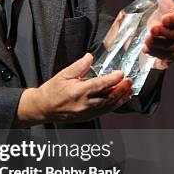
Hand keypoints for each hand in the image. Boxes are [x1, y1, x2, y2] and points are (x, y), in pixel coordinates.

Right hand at [16, 53, 132, 125]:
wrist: (43, 108)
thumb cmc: (51, 91)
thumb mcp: (63, 75)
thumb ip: (78, 66)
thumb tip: (90, 57)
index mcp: (78, 91)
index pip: (100, 84)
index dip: (113, 79)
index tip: (121, 73)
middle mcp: (84, 103)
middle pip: (108, 96)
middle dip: (121, 88)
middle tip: (130, 80)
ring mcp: (86, 112)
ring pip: (108, 105)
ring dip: (121, 97)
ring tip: (129, 90)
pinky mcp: (87, 117)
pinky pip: (104, 112)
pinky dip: (114, 105)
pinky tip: (120, 100)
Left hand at [143, 11, 173, 66]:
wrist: (154, 44)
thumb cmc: (154, 26)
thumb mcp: (152, 15)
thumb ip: (152, 8)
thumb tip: (145, 5)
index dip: (173, 19)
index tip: (163, 19)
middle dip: (163, 32)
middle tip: (152, 30)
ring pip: (170, 46)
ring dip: (157, 43)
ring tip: (146, 41)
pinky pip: (167, 57)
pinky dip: (155, 53)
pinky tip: (146, 49)